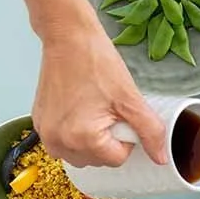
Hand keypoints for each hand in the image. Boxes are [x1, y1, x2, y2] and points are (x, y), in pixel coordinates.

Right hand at [31, 20, 167, 167]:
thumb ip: (150, 131)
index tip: (120, 114)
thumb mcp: (131, 99)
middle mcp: (58, 141)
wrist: (68, 38)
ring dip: (91, 140)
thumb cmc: (97, 63)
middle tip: (106, 110)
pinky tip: (78, 109)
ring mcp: (45, 134)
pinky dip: (75, 133)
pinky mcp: (39, 125)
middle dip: (107, 141)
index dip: (125, 137)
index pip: (117, 159)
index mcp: (82, 138)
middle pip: (97, 160)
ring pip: (80, 155)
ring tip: (91, 109)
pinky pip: (64, 143)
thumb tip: (160, 158)